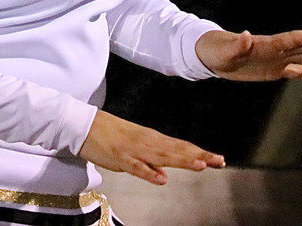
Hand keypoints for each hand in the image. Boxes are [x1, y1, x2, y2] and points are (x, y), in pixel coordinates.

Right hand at [77, 110, 224, 184]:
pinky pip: (135, 167)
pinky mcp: (118, 157)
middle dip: (198, 156)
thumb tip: (164, 175)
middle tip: (219, 161)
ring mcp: (133, 149)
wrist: (81, 123)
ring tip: (200, 165)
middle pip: (175, 151)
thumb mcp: (132, 146)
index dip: (199, 153)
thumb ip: (149, 161)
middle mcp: (146, 142)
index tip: (219, 159)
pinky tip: (161, 178)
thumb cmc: (107, 134)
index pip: (179, 147)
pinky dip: (148, 173)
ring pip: (160, 157)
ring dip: (180, 161)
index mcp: (150, 139)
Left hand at [195, 29, 301, 81]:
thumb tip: (246, 35)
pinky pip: (296, 72)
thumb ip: (238, 45)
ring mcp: (276, 60)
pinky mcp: (273, 71)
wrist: (210, 55)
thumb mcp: (225, 50)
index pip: (294, 39)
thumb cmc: (216, 50)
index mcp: (267, 45)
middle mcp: (276, 51)